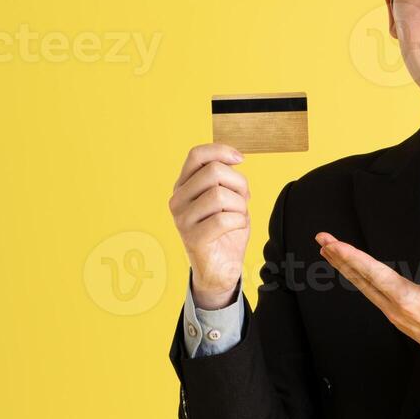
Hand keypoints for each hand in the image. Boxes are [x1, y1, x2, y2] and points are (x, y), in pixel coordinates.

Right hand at [169, 143, 249, 307]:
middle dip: (238, 183)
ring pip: (219, 195)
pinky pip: (223, 220)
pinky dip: (239, 222)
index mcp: (184, 185)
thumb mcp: (229, 197)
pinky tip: (235, 229)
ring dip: (240, 205)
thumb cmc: (226, 230)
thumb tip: (235, 158)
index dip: (221, 151)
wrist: (222, 267)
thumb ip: (227, 177)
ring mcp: (181, 219)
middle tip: (242, 200)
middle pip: (213, 171)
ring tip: (239, 216)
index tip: (241, 160)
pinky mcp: (191, 238)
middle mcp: (177, 199)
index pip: (197, 155)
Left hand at [315, 232, 419, 368]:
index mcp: (408, 300)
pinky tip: (357, 275)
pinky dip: (359, 280)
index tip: (332, 244)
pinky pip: (372, 295)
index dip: (351, 256)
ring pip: (364, 288)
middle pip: (361, 279)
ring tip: (332, 253)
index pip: (373, 273)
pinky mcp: (400, 318)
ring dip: (346, 268)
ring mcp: (395, 315)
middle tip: (322, 239)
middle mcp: (395, 308)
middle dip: (340, 258)